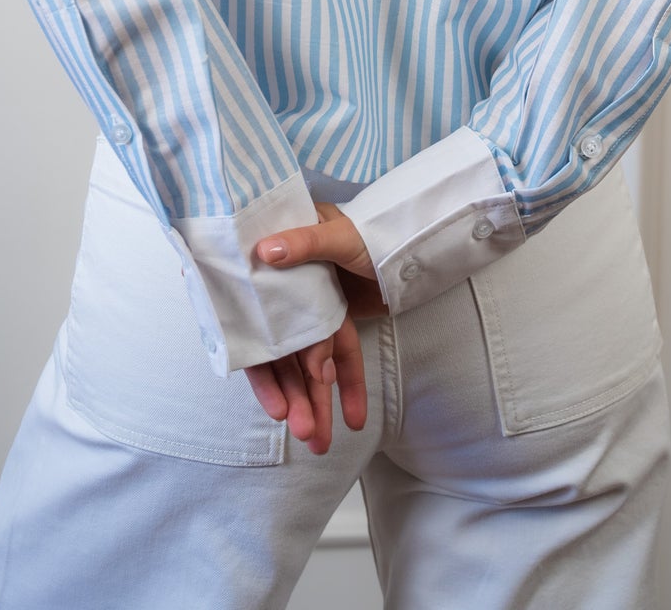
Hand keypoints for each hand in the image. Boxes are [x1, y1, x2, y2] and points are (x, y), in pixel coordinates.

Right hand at [241, 200, 387, 450]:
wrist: (407, 233)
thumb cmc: (367, 227)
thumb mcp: (337, 233)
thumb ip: (304, 244)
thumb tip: (266, 252)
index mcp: (278, 267)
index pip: (263, 327)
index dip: (267, 370)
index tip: (277, 408)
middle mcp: (290, 293)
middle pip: (288, 352)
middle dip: (297, 397)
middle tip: (305, 435)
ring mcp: (315, 308)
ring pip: (312, 362)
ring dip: (318, 402)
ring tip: (321, 443)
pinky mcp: (338, 320)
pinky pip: (340, 359)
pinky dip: (347, 387)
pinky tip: (353, 420)